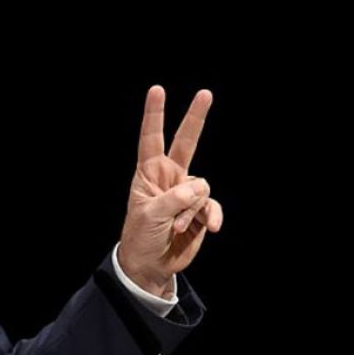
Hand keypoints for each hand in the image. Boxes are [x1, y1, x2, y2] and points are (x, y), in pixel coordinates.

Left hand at [117, 85, 222, 297]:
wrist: (151, 264)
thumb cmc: (141, 237)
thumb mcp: (150, 216)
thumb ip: (174, 199)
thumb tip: (199, 188)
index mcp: (149, 174)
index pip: (152, 138)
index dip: (155, 115)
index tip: (157, 90)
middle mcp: (170, 178)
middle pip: (186, 142)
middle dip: (195, 118)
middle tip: (205, 92)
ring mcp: (186, 193)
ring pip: (202, 186)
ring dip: (193, 209)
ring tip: (178, 227)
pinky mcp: (200, 210)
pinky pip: (212, 205)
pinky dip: (212, 216)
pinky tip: (212, 228)